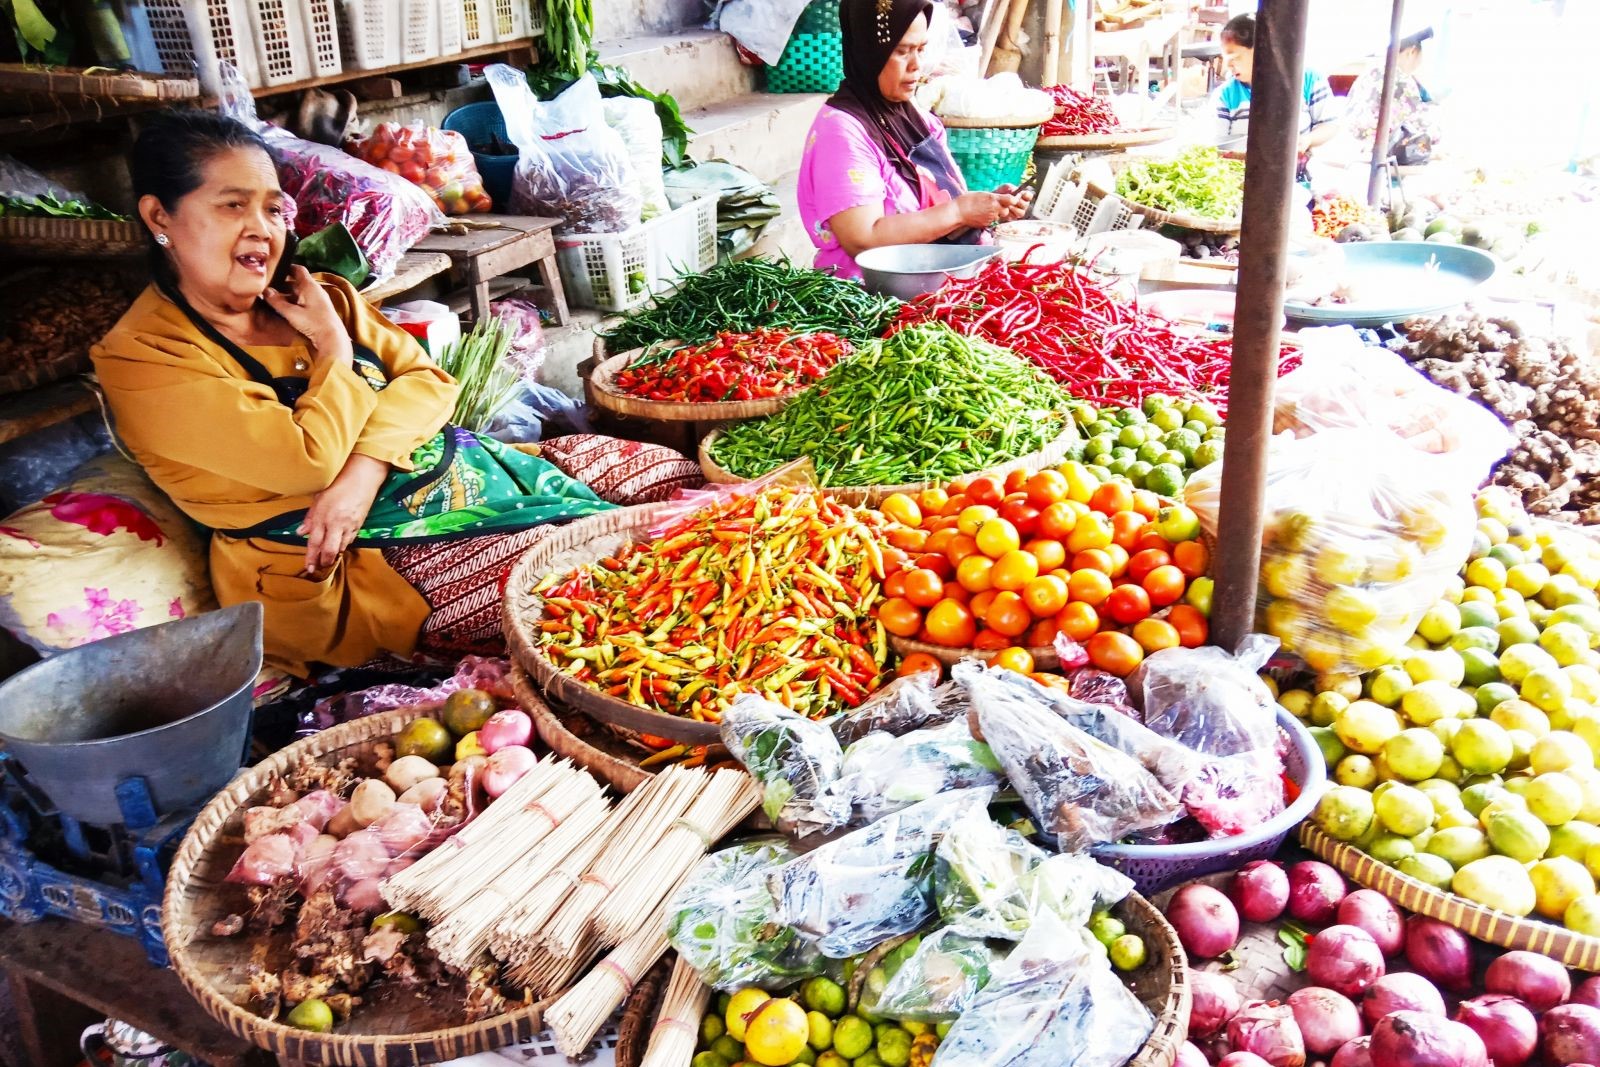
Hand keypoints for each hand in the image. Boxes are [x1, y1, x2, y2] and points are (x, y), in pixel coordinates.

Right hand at [262, 266, 350, 361]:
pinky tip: (287, 309)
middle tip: (269, 288)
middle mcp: (316, 290)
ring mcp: (319, 300)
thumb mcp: (292, 313)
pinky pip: (305, 301)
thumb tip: (266, 291)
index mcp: (310, 286)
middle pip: (297, 282)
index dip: (287, 268)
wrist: (333, 338)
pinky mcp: (320, 310)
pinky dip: (295, 302)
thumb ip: (277, 302)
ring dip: (288, 295)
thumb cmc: (314, 323)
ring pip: (301, 292)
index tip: (275, 269)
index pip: (298, 269)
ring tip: (275, 300)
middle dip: (283, 284)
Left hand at [297, 454, 386, 572]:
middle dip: (323, 561)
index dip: (311, 557)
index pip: (314, 542)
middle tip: (318, 567)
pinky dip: (343, 545)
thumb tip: (301, 532)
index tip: (308, 567)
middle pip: (329, 550)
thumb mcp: (318, 500)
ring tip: (328, 558)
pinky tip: (340, 545)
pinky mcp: (359, 525)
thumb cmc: (337, 485)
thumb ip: (310, 518)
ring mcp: (349, 525)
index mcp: (323, 517)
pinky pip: (350, 540)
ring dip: (333, 554)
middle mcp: (336, 523)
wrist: (361, 478)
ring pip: (340, 547)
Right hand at [954, 191, 1024, 228]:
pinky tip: (981, 215)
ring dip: (996, 214)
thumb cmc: (967, 200)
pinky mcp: (987, 223)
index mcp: (993, 198)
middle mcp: (994, 208)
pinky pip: (992, 221)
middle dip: (1003, 208)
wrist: (958, 212)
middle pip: (1006, 210)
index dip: (1012, 200)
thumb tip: (1000, 199)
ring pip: (999, 216)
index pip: (1011, 200)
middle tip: (996, 205)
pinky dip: (989, 218)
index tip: (1011, 200)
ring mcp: (991, 217)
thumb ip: (993, 197)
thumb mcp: (982, 194)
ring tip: (986, 210)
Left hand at [994, 184, 1034, 220]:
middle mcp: (1022, 205)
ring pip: (1021, 213)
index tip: (1022, 194)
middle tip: (1013, 201)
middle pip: (1026, 205)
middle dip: (1019, 203)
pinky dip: (1009, 214)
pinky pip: (1014, 217)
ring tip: (1008, 206)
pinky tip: (1005, 211)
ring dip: (1014, 209)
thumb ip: (1011, 188)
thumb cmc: (1000, 193)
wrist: (992, 201)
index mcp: (1023, 196)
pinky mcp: (1012, 218)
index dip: (1027, 196)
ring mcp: (1018, 212)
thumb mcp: (1005, 187)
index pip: (1029, 196)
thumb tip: (1015, 192)